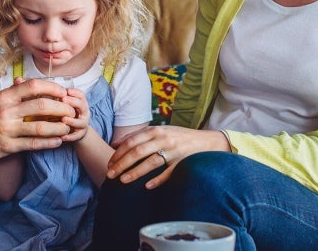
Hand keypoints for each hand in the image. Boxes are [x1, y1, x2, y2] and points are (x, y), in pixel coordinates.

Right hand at [0, 78, 75, 160]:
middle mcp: (7, 111)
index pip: (33, 86)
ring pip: (40, 127)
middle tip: (71, 111)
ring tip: (67, 128)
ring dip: (58, 128)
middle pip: (42, 106)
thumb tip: (31, 83)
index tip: (63, 92)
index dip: (52, 88)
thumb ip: (13, 92)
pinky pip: (33, 144)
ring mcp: (7, 129)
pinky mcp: (7, 146)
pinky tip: (57, 141)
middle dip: (61, 108)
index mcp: (5, 97)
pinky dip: (48, 142)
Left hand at [61, 87, 89, 142]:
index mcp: (80, 103)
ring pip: (80, 122)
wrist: (75, 131)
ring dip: (72, 121)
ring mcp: (83, 124)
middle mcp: (84, 113)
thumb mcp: (65, 105)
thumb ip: (60, 99)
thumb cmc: (67, 114)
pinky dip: (69, 137)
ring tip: (63, 119)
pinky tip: (61, 137)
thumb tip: (47, 91)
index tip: (66, 90)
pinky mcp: (79, 135)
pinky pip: (76, 136)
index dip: (74, 92)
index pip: (81, 95)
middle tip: (63, 99)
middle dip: (73, 102)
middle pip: (82, 105)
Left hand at [106, 126, 229, 188]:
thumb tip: (116, 144)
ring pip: (150, 162)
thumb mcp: (160, 131)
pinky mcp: (183, 162)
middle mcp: (164, 139)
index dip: (118, 153)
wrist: (208, 142)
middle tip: (110, 174)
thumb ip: (139, 135)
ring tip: (122, 181)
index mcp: (156, 130)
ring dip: (135, 172)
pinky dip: (157, 180)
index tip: (109, 163)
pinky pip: (168, 173)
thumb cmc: (179, 137)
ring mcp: (174, 151)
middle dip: (121, 163)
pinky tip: (147, 186)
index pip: (132, 141)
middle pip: (137, 152)